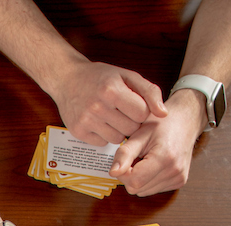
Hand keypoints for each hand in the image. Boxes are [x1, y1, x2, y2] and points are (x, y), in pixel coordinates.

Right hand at [49, 59, 166, 145]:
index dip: (140, 110)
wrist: (67, 78)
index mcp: (112, 90)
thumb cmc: (100, 77)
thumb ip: (149, 92)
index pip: (142, 114)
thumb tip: (163, 114)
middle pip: (131, 129)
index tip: (133, 104)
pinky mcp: (78, 132)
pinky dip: (104, 135)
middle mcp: (98, 106)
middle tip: (120, 110)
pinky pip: (102, 143)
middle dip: (130, 121)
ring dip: (118, 130)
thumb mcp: (127, 76)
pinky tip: (99, 122)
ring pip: (117, 138)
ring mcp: (86, 120)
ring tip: (110, 116)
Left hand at [109, 90, 204, 195]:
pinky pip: (153, 189)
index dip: (123, 172)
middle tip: (136, 157)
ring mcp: (178, 178)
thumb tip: (113, 172)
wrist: (185, 121)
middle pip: (137, 188)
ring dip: (139, 179)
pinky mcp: (179, 182)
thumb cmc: (161, 124)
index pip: (133, 181)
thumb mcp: (139, 134)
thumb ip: (124, 154)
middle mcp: (174, 171)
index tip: (125, 159)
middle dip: (130, 175)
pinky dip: (148, 180)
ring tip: (146, 160)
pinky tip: (153, 165)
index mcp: (165, 158)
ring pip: (143, 191)